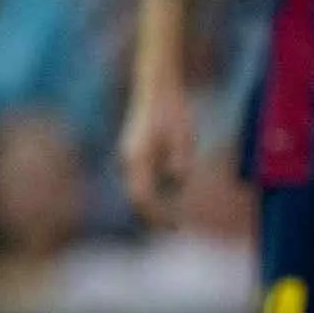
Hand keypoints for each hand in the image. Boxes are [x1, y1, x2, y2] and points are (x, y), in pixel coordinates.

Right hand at [120, 73, 193, 229]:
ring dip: (157, 199)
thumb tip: (177, 183)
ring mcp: (129, 156)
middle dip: (155, 212)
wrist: (157, 86)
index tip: (174, 225)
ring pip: (141, 187)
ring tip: (176, 208)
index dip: (157, 215)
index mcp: (138, 157)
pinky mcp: (134, 152)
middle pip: (138, 196)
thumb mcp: (184, 136)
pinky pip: (143, 177)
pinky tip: (172, 189)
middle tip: (175, 227)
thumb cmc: (173, 109)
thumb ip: (180, 161)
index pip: (143, 197)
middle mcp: (128, 159)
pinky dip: (155, 187)